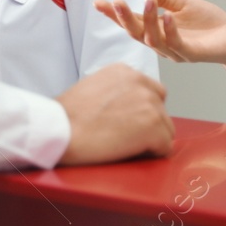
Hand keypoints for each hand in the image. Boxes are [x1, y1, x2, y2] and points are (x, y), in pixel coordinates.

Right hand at [56, 63, 173, 165]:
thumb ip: (115, 91)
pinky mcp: (153, 126)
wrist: (59, 131)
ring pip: (166, 129)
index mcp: (124, 71)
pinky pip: (165, 147)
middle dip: (149, 124)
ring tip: (123, 145)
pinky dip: (151, 154)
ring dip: (149, 140)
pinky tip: (129, 153)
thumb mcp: (92, 87)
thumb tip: (128, 108)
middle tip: (125, 136)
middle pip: (161, 108)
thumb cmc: (66, 117)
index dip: (140, 110)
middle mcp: (140, 82)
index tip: (126, 122)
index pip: (150, 91)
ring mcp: (149, 103)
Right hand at [94, 0, 225, 69]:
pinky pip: (176, 44)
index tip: (99, 3)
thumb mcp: (183, 4)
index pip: (132, 22)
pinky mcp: (191, 54)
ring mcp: (175, 51)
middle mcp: (161, 43)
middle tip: (115, 3)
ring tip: (148, 1)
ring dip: (149, 19)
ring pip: (153, 39)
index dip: (115, 14)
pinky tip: (168, 16)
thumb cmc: (208, 23)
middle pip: (136, 34)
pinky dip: (170, 30)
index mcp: (157, 30)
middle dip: (124, 19)